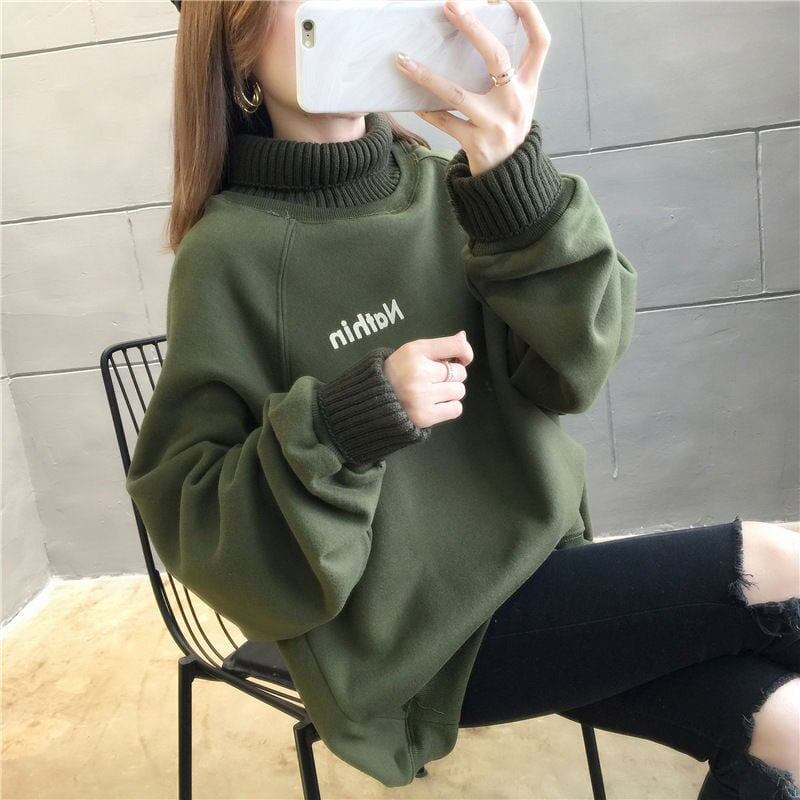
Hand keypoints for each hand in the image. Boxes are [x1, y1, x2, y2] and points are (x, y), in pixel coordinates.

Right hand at [383, 331, 473, 428]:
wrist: (373, 400)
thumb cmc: (398, 372)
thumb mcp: (414, 351)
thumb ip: (440, 345)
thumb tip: (464, 337)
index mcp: (415, 352)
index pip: (457, 347)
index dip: (466, 353)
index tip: (461, 359)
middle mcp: (419, 373)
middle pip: (460, 373)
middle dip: (452, 376)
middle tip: (434, 378)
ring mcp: (422, 397)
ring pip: (459, 391)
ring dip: (450, 392)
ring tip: (433, 392)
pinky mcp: (424, 416)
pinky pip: (456, 409)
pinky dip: (450, 407)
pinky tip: (435, 404)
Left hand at [394, 0, 550, 176]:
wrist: (509, 179)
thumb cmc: (508, 131)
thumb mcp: (518, 101)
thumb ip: (507, 74)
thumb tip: (477, 36)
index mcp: (529, 86)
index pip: (540, 41)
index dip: (529, 12)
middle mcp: (516, 102)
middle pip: (496, 56)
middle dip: (472, 28)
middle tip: (450, 6)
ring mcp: (496, 124)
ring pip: (457, 93)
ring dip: (426, 76)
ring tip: (403, 61)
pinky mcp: (476, 143)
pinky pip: (445, 121)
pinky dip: (426, 110)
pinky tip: (411, 101)